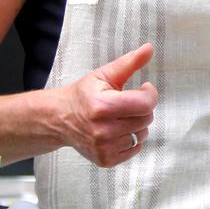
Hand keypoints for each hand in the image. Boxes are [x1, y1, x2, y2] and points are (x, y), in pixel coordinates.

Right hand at [55, 43, 157, 166]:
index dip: (150, 94)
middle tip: (127, 103)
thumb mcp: (104, 75)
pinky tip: (118, 131)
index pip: (145, 104)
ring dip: (137, 125)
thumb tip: (149, 48)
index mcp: (102, 106)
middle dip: (142, 109)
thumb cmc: (84, 95)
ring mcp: (104, 148)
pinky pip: (135, 149)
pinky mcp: (105, 160)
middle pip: (146, 119)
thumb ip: (129, 62)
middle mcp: (103, 130)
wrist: (59, 119)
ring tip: (121, 117)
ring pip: (142, 135)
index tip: (143, 88)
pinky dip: (131, 139)